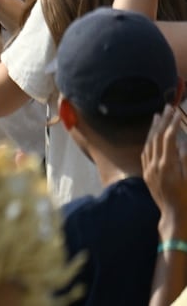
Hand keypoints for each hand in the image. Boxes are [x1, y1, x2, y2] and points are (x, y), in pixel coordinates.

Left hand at [143, 105, 186, 236]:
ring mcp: (149, 169)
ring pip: (149, 143)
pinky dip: (149, 141)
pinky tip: (151, 136)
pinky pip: (145, 153)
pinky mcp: (147, 175)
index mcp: (168, 165)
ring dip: (153, 129)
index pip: (169, 138)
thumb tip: (183, 143)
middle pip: (157, 137)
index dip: (173, 124)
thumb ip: (186, 161)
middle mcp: (155, 164)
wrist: (174, 219)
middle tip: (167, 107)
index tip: (177, 112)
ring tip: (157, 116)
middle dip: (163, 121)